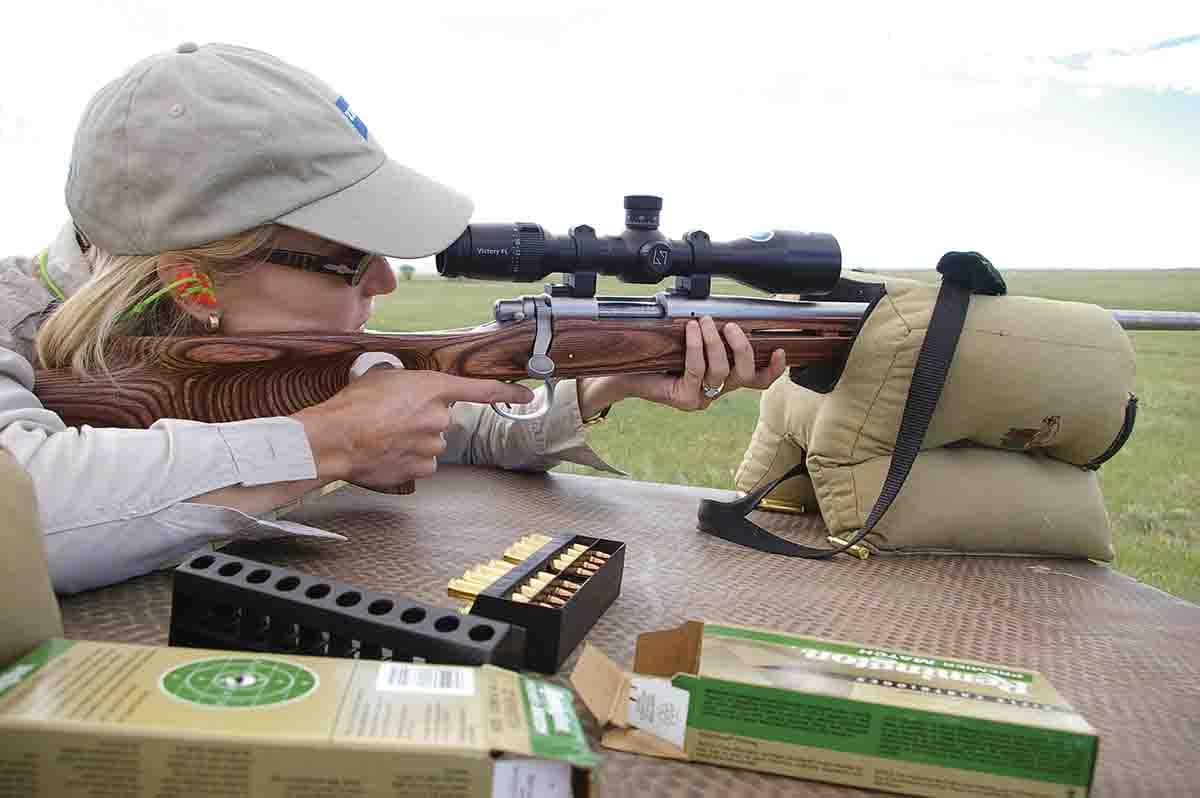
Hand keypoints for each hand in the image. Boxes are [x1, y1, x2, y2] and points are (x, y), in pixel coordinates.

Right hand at [293, 370, 533, 489]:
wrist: (335, 439)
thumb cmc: (352, 406)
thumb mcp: (381, 377)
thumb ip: (405, 382)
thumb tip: (403, 388)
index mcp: (433, 388)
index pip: (482, 390)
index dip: (508, 393)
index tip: (527, 395)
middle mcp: (439, 418)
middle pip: (441, 419)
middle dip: (421, 419)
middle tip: (391, 418)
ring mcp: (432, 446)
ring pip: (430, 442)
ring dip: (412, 439)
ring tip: (382, 435)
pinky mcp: (422, 469)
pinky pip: (421, 462)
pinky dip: (407, 458)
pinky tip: (386, 452)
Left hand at [578, 317, 786, 414]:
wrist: (625, 371)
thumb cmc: (656, 355)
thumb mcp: (689, 343)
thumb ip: (710, 336)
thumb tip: (725, 312)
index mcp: (722, 380)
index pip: (756, 381)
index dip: (772, 369)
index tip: (780, 350)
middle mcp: (714, 392)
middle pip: (744, 376)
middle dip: (742, 347)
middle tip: (730, 326)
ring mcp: (700, 398)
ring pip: (721, 371)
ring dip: (715, 343)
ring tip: (706, 323)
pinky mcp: (684, 399)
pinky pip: (697, 370)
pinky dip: (696, 347)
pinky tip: (692, 331)